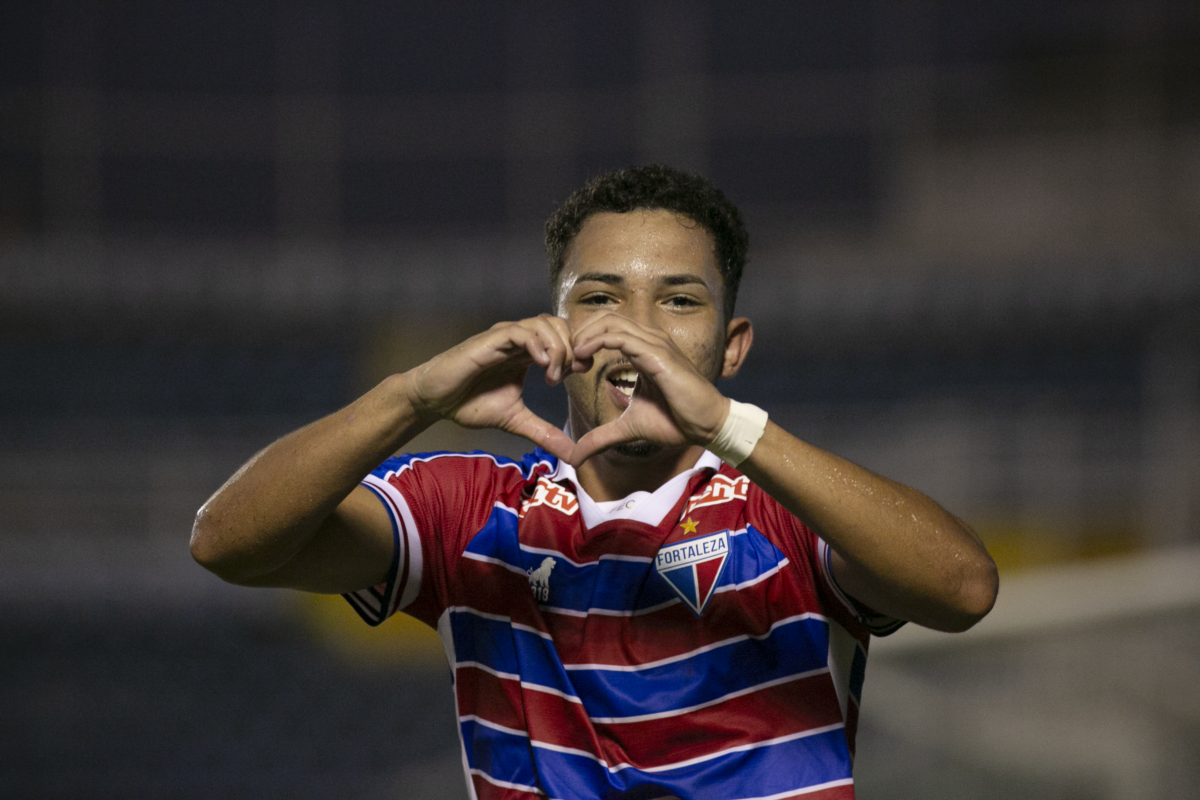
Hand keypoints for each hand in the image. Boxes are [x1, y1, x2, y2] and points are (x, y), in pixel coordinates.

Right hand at [405, 315, 584, 460]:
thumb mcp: (516, 421)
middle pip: (561, 325)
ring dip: (558, 350)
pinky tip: (541, 367)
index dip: (579, 352)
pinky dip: (538, 345)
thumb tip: (573, 454)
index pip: (565, 338)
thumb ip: (545, 433)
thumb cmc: (470, 403)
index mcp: (528, 354)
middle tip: (568, 376)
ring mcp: (506, 337)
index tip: (582, 375)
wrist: (436, 401)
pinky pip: (522, 331)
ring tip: (552, 377)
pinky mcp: (491, 340)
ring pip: (545, 324)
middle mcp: (520, 340)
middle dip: (572, 349)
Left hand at [566, 313, 729, 464]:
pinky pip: (620, 337)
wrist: (707, 426)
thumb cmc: (676, 422)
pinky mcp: (657, 354)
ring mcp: (654, 344)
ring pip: (610, 322)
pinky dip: (596, 342)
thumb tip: (577, 455)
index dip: (583, 341)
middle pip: (605, 317)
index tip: (570, 367)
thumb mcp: (628, 428)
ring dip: (584, 337)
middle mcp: (649, 340)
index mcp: (643, 350)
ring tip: (572, 359)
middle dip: (579, 333)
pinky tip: (583, 357)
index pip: (607, 328)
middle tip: (566, 360)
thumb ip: (602, 436)